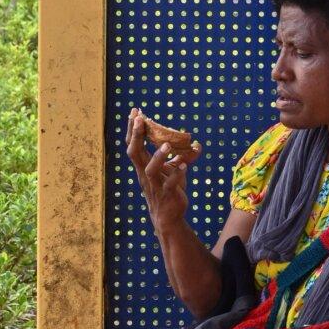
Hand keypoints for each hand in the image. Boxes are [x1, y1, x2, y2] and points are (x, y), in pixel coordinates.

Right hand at [126, 109, 199, 233]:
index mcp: (144, 166)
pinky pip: (170, 184)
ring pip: (150, 170)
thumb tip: (196, 144)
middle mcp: (145, 175)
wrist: (169, 217)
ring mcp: (155, 186)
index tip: (135, 112)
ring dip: (158, 157)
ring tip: (168, 145)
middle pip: (135, 153)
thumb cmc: (169, 190)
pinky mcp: (167, 196)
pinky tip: (184, 165)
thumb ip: (182, 156)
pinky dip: (177, 174)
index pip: (133, 145)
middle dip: (136, 135)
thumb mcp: (174, 170)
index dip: (133, 129)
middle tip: (141, 119)